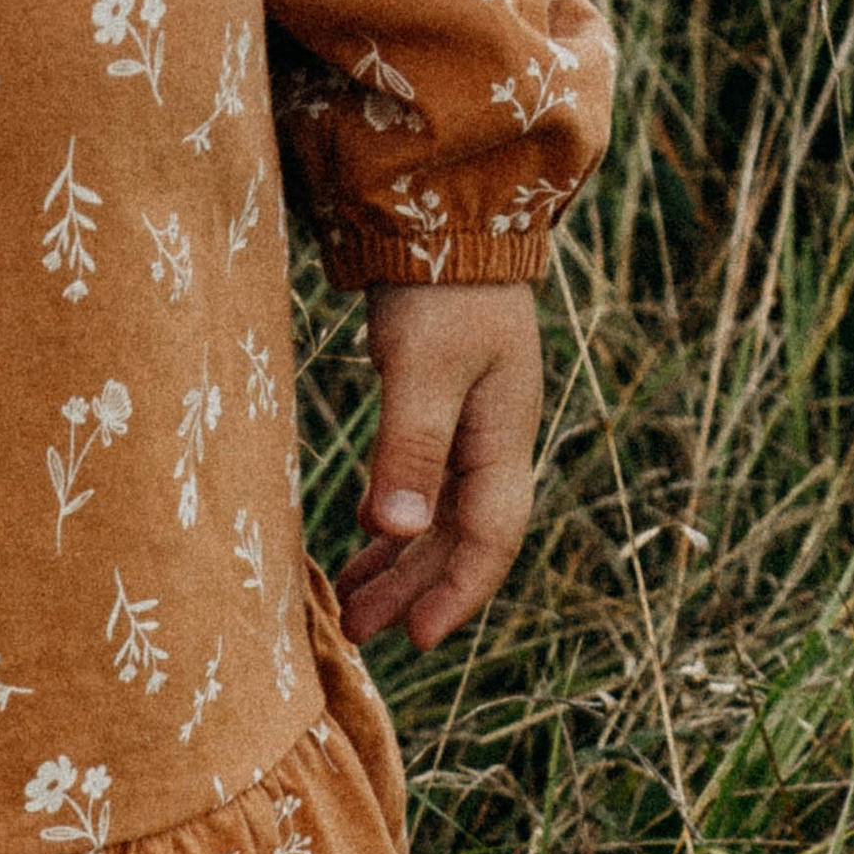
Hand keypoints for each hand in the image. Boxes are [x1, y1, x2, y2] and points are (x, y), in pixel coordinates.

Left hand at [334, 282, 543, 650]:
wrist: (449, 215)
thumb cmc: (439, 286)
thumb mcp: (423, 367)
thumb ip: (410, 448)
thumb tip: (399, 532)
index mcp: (501, 436)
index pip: (490, 536)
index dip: (456, 592)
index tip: (416, 639)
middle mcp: (494, 440)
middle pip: (460, 537)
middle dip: (413, 590)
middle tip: (358, 633)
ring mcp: (472, 427)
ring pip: (439, 519)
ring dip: (399, 564)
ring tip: (352, 606)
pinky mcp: (443, 411)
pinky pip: (423, 489)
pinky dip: (394, 524)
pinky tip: (364, 543)